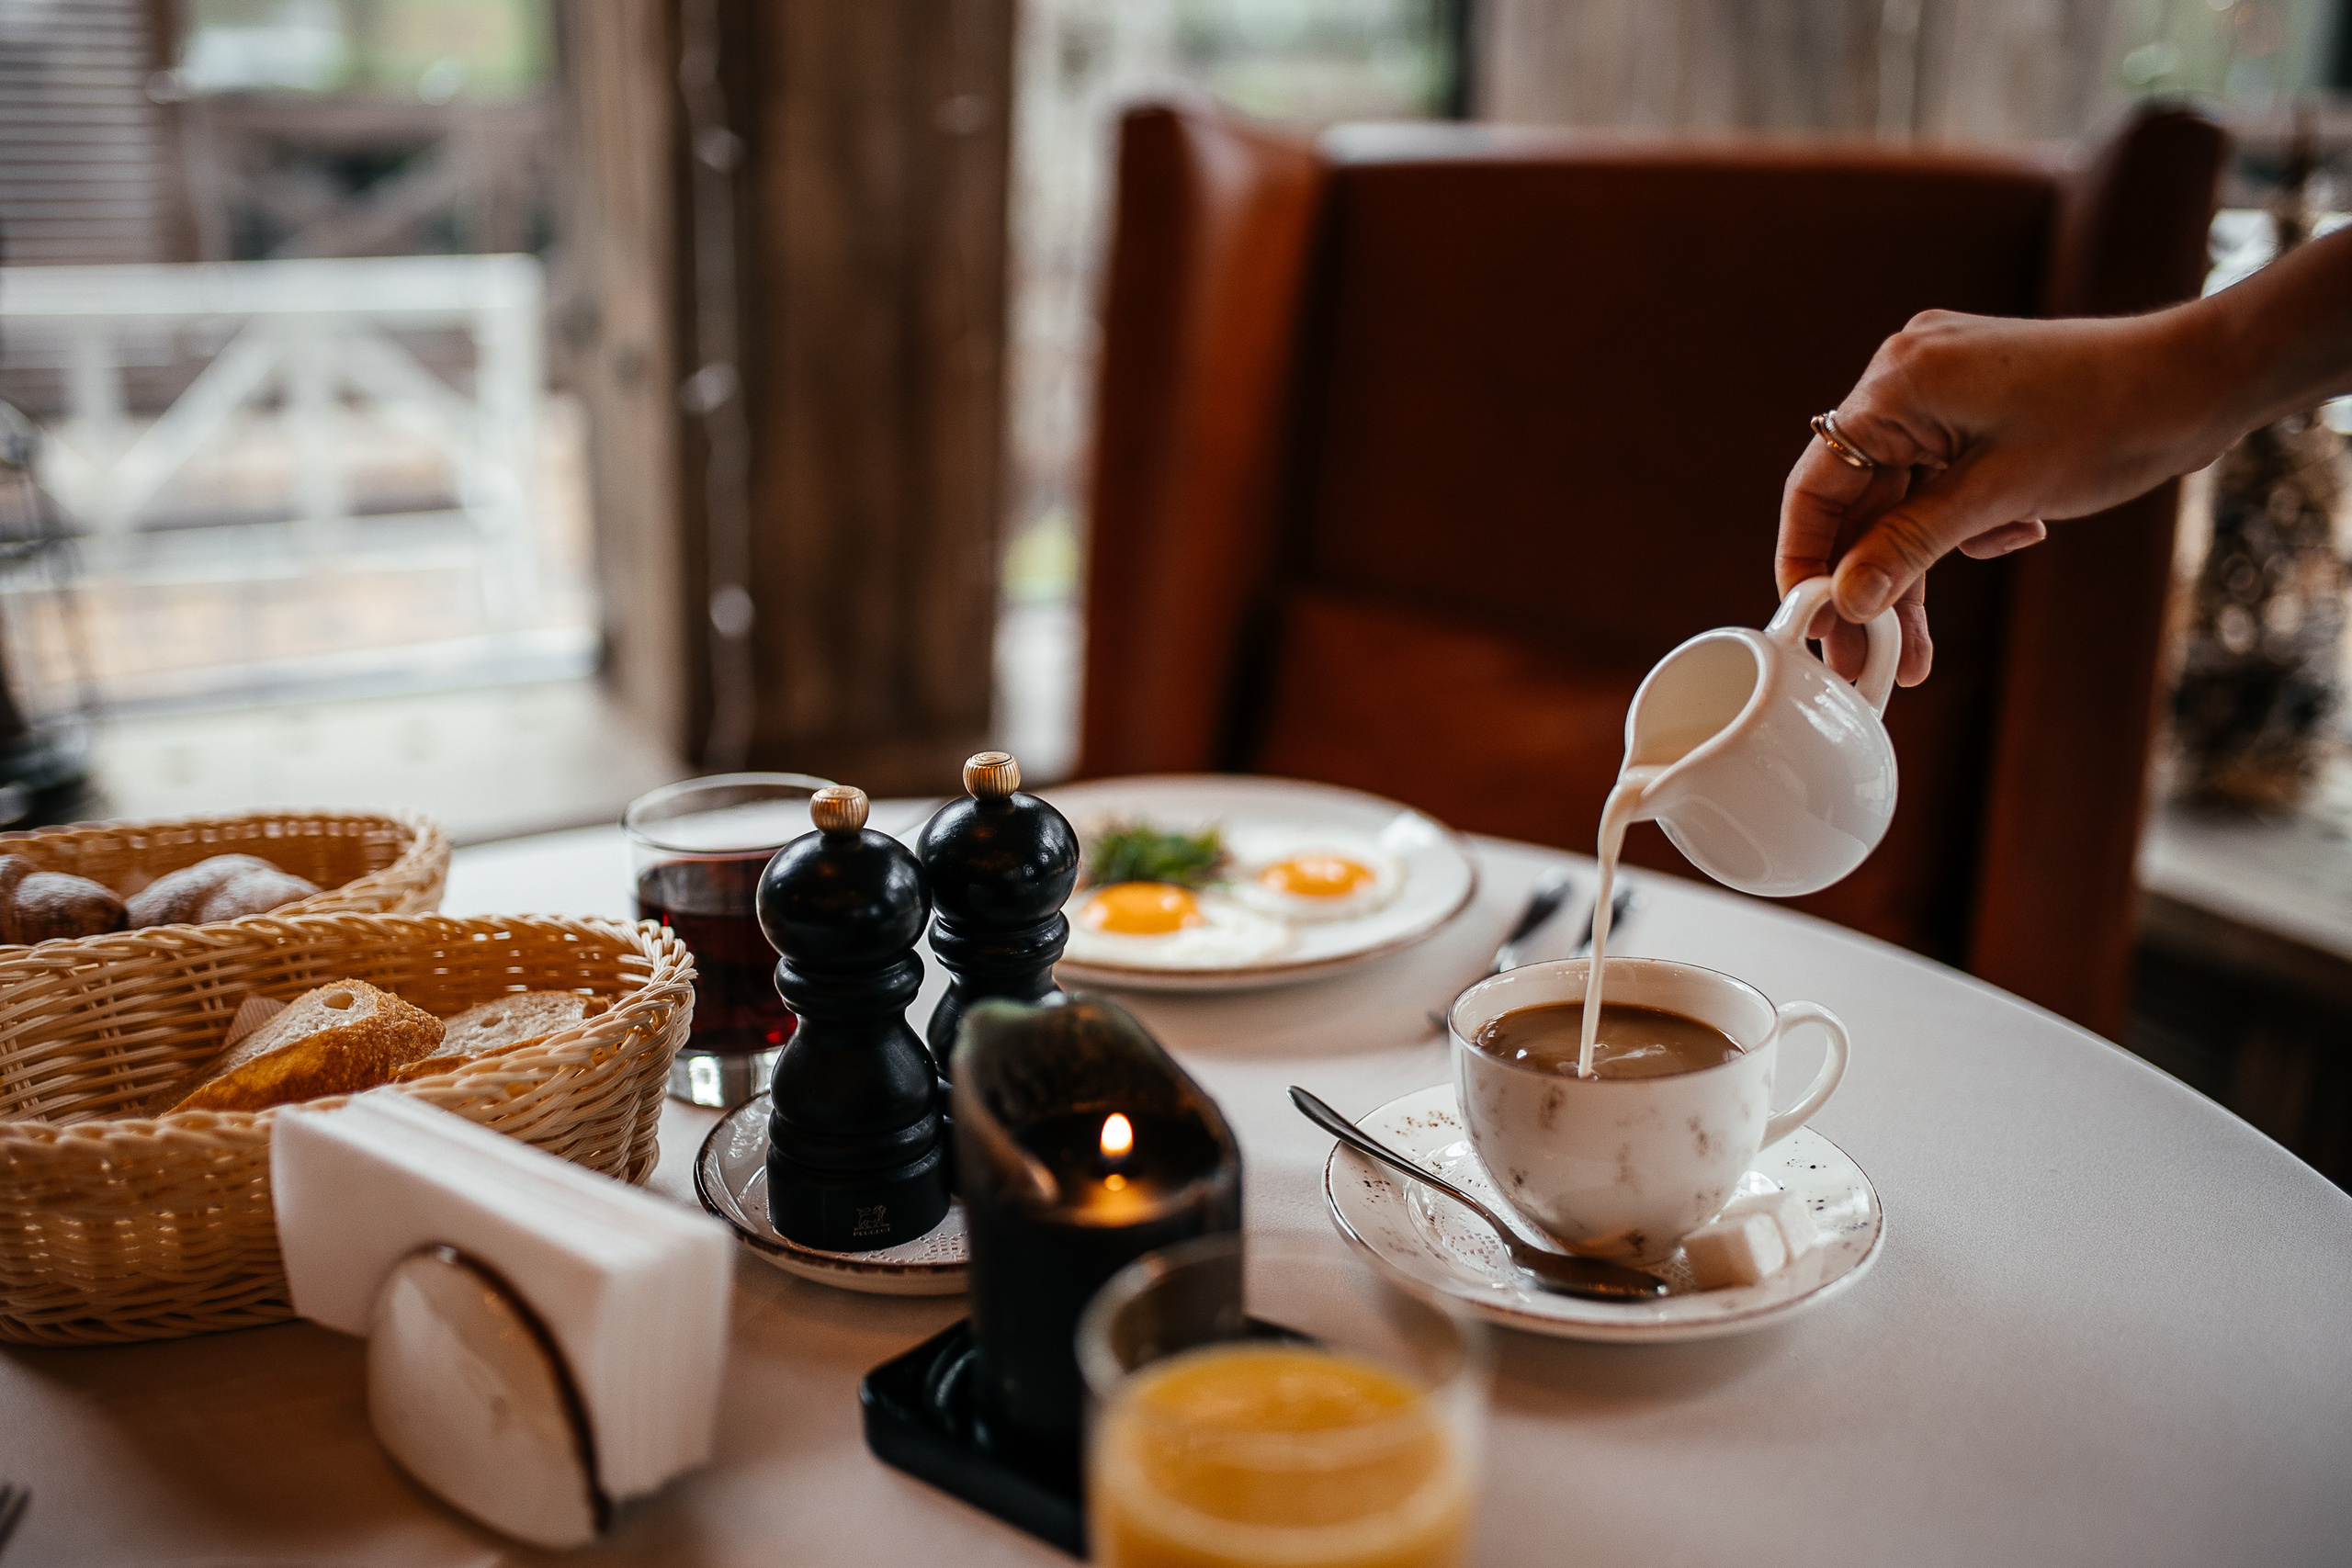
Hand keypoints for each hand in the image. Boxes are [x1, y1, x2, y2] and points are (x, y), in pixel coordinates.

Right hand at [1776, 308, 2229, 684]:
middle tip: (1866, 659)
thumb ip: (1909, 547)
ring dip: (1915, 567)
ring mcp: (1940, 387)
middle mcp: (1906, 374)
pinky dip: (1959, 523)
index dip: (1804, 561)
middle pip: (1857, 499)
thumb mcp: (1998, 497)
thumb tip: (1844, 601)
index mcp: (1899, 381)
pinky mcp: (1972, 404)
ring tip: (1920, 648)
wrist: (2201, 378)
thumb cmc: (2111, 418)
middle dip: (1867, 581)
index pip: (1816, 484)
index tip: (1808, 625)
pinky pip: (1935, 479)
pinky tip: (2013, 535)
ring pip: (1898, 498)